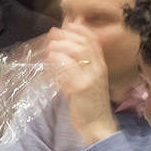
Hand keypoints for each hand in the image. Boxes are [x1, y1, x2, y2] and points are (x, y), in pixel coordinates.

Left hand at [43, 26, 118, 145]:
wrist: (97, 125)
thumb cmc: (88, 102)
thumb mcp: (86, 79)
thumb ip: (78, 64)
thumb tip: (63, 46)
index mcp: (100, 65)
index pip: (92, 40)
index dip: (79, 29)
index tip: (66, 25)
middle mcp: (98, 69)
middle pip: (83, 43)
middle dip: (65, 36)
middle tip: (52, 36)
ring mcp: (91, 78)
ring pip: (77, 52)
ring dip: (60, 47)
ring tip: (50, 50)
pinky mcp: (81, 88)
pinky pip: (69, 69)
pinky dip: (58, 63)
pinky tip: (51, 64)